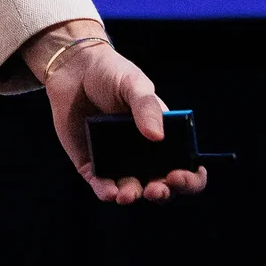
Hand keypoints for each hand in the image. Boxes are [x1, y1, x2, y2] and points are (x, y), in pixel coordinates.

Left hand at [24, 20, 209, 204]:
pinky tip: (109, 192)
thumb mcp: (135, 85)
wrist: (74, 69)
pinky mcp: (92, 163)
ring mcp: (118, 161)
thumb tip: (157, 137)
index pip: (187, 168)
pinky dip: (106, 192)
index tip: (181, 175)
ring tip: (128, 194)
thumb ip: (147, 107)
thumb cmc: (112, 74)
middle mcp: (144, 156)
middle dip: (163, 193)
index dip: (190, 179)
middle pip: (162, 186)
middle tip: (157, 189)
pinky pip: (100, 184)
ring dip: (133, 195)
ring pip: (131, 190)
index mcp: (165, 140)